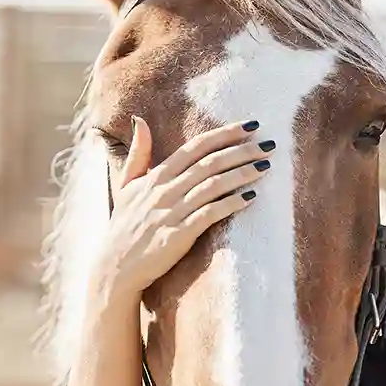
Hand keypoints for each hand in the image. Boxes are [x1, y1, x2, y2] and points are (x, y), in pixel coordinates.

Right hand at [95, 116, 273, 297]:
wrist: (116, 267)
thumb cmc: (124, 225)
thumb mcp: (126, 185)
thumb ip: (138, 153)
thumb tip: (139, 118)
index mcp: (155, 176)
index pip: (195, 147)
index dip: (224, 134)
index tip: (250, 126)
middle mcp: (164, 190)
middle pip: (209, 163)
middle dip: (241, 151)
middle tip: (269, 143)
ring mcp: (171, 212)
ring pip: (212, 186)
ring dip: (242, 174)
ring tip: (265, 166)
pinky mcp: (178, 235)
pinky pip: (209, 214)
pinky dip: (231, 203)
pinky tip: (251, 197)